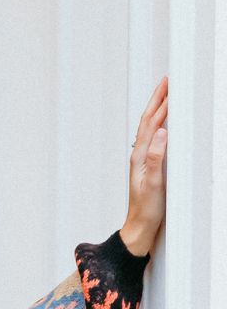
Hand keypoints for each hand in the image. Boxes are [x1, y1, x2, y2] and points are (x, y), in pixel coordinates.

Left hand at [121, 74, 167, 256]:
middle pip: (148, 121)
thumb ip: (157, 157)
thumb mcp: (154, 183)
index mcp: (140, 156)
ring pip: (149, 129)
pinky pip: (153, 139)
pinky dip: (158, 126)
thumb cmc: (147, 209)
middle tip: (166, 82)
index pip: (151, 123)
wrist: (140, 227)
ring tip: (165, 96)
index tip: (168, 85)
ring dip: (157, 110)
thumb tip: (161, 132)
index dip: (160, 103)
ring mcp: (143, 161)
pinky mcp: (148, 167)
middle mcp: (140, 156)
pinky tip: (163, 124)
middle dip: (157, 100)